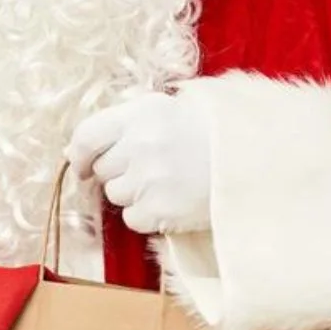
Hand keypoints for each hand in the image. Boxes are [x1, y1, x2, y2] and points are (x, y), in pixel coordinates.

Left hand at [66, 91, 211, 235]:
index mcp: (140, 114)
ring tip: (167, 183)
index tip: (83, 165)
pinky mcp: (160, 209)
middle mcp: (140, 144)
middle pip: (102, 169)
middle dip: (118, 172)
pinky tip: (172, 201)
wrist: (257, 159)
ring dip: (133, 193)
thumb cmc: (209, 133)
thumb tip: (74, 151)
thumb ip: (121, 124)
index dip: (80, 154)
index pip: (86, 135)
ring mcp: (149, 178)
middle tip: (150, 169)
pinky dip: (147, 216)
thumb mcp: (165, 110)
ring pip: (115, 195)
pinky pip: (132, 219)